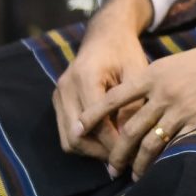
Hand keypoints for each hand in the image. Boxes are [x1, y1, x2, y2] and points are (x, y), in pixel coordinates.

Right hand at [55, 0, 151, 157]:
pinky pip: (66, 132)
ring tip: (117, 155)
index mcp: (85, 76)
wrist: (106, 35)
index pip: (96, 122)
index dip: (115, 143)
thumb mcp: (137, 74)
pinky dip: (85, 143)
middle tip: (125, 161)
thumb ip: (132, 105)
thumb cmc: (126, 52)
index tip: (134, 155)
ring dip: (92, 152)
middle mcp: (66, 87)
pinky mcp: (58, 101)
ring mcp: (58, 95)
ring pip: (68, 140)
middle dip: (102, 153)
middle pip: (77, 136)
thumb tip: (130, 141)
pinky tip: (106, 143)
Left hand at [89, 3, 195, 180]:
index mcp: (153, 75)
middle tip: (110, 168)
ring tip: (133, 176)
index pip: (113, 98)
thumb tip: (132, 106)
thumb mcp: (174, 64)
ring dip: (138, 164)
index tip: (79, 129)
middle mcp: (162, 93)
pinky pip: (176, 147)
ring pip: (149, 144)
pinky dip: (165, 162)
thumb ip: (152, 84)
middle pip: (128, 129)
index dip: (93, 115)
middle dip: (115, 152)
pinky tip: (162, 171)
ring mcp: (182, 109)